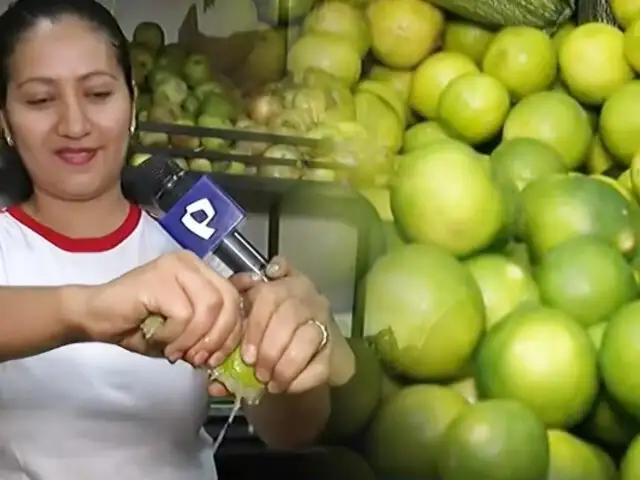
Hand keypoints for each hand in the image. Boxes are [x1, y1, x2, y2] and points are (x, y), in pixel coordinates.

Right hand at [78, 251, 241, 363]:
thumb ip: (207, 333)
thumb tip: (228, 352)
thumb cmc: (137, 325)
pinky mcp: (159, 278)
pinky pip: (183, 314)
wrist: (93, 317)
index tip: (215, 358)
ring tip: (175, 352)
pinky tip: (158, 340)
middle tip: (197, 359)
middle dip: (218, 338)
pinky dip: (174, 336)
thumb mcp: (183, 332)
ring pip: (209, 307)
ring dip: (194, 339)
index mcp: (202, 271)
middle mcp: (192, 262)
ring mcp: (175, 266)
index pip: (235, 299)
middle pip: (228, 301)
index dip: (232, 333)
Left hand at [209, 257, 332, 396]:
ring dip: (284, 364)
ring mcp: (323, 321)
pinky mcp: (335, 350)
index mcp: (280, 283)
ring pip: (308, 337)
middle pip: (289, 315)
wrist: (307, 352)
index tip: (245, 353)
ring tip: (269, 380)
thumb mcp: (249, 326)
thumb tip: (213, 380)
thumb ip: (230, 341)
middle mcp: (306, 296)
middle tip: (256, 370)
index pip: (268, 292)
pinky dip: (299, 379)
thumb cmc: (270, 333)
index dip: (255, 324)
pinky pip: (319, 364)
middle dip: (269, 348)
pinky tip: (284, 386)